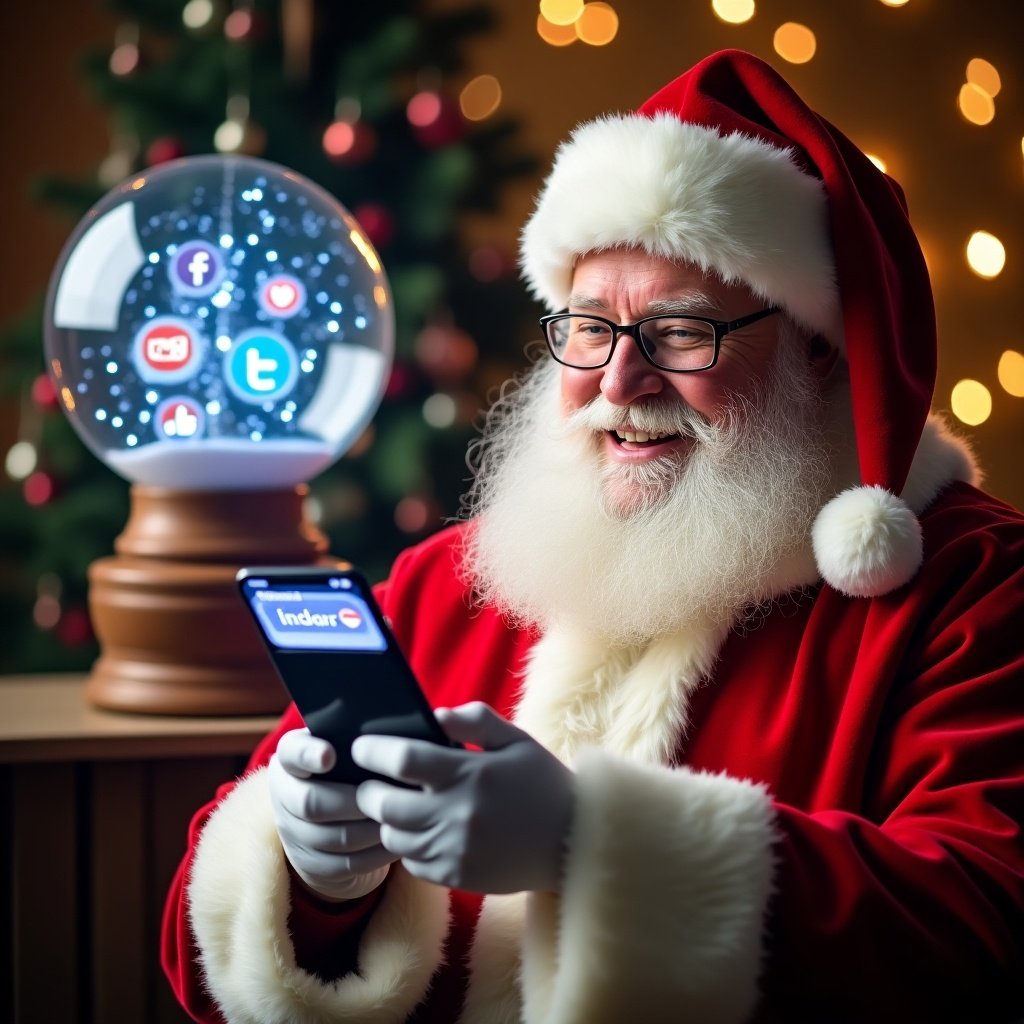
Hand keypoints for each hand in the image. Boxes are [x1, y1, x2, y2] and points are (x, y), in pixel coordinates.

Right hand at [268, 728, 398, 901]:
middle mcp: (285, 795)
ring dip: (369, 829)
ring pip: (331, 838)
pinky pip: (344, 865)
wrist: (331, 813)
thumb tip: (422, 720)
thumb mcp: (349, 745)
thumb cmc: (351, 767)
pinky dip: (375, 854)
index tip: (330, 755)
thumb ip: (368, 733)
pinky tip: (397, 841)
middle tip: (385, 795)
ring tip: (400, 818)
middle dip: (351, 801)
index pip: (291, 753)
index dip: (308, 755)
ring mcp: (294, 834)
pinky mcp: (312, 865)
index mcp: (293, 758)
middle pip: (310, 803)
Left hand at [352, 703, 573, 893]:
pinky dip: (407, 847)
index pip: (402, 759)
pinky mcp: (457, 876)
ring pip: (393, 838)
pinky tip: (419, 832)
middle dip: (369, 791)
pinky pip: (412, 864)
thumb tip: (433, 717)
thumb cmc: (542, 782)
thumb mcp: (516, 739)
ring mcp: (455, 849)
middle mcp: (456, 813)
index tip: (362, 746)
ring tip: (395, 806)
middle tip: (371, 782)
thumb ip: (475, 720)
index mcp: (469, 774)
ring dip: (387, 820)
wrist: (574, 840)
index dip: (373, 751)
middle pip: (384, 804)